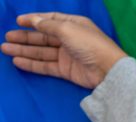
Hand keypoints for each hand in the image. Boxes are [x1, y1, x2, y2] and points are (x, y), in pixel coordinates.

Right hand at [1, 12, 126, 87]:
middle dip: (25, 37)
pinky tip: (18, 61)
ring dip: (24, 50)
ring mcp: (68, 55)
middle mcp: (70, 39)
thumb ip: (48, 25)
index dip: (34, 20)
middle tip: (7, 37)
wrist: (107, 70)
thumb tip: (34, 20)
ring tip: (5, 48)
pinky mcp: (66, 70)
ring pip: (42, 52)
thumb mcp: (67, 29)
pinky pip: (45, 66)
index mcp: (74, 25)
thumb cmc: (89, 44)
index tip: (18, 21)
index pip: (51, 20)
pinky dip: (32, 64)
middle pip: (43, 37)